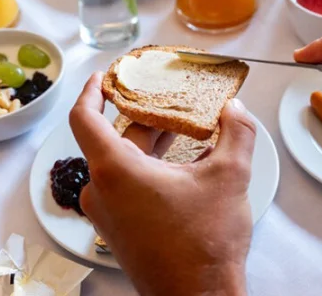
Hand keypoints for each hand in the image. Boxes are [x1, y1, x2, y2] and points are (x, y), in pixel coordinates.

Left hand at [70, 73, 254, 295]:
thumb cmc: (204, 244)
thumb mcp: (229, 177)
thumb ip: (236, 133)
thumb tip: (235, 110)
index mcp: (114, 170)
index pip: (84, 118)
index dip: (92, 91)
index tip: (103, 76)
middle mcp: (102, 191)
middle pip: (115, 139)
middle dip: (146, 118)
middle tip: (173, 100)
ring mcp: (108, 213)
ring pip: (123, 163)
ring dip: (151, 145)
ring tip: (185, 129)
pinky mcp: (118, 230)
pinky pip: (126, 186)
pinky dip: (149, 169)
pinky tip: (181, 166)